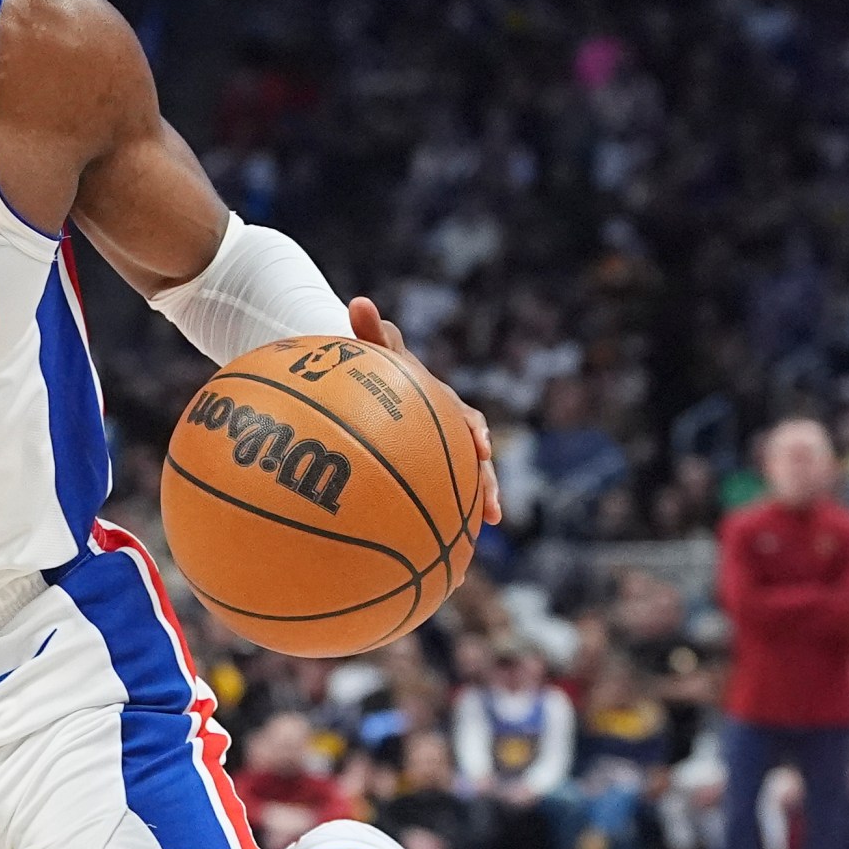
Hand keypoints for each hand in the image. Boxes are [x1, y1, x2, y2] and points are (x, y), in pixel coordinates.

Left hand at [348, 296, 501, 528]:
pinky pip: (435, 496)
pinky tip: (438, 546)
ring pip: (461, 480)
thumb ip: (370, 331)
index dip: (474, 432)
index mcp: (441, 402)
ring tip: (481, 528)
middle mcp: (446, 428)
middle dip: (484, 481)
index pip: (465, 416)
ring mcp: (437, 450)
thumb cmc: (370, 365)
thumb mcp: (371, 349)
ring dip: (472, 502)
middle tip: (489, 506)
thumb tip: (359, 302)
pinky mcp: (424, 470)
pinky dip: (440, 517)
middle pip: (472, 458)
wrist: (365, 382)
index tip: (480, 448)